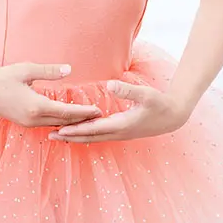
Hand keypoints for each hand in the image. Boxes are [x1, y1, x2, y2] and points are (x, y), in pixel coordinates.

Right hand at [0, 63, 102, 128]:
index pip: (66, 112)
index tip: (98, 110)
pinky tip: (67, 119)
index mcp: (36, 106)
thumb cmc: (2, 77)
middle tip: (99, 116)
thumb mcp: (25, 69)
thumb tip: (69, 69)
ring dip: (72, 122)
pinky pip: (47, 124)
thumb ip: (48, 71)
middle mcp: (33, 119)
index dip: (84, 112)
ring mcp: (28, 123)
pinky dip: (60, 122)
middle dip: (82, 119)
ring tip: (87, 118)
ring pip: (55, 125)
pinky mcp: (24, 123)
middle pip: (64, 122)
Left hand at [48, 81, 191, 142]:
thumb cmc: (160, 103)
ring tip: (58, 135)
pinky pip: (99, 135)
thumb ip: (127, 90)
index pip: (92, 129)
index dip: (75, 130)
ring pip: (93, 138)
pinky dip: (86, 134)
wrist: (173, 116)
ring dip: (76, 137)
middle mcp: (117, 132)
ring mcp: (119, 133)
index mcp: (120, 125)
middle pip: (89, 137)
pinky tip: (79, 132)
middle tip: (49, 136)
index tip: (58, 130)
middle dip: (69, 137)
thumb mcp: (145, 94)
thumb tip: (110, 85)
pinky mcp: (121, 130)